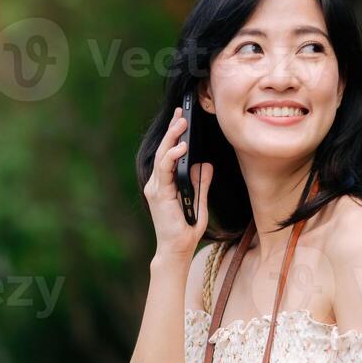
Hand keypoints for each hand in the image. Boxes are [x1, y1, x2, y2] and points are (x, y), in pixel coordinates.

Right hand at [143, 105, 213, 257]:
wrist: (178, 248)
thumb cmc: (186, 228)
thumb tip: (205, 164)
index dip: (174, 135)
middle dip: (172, 130)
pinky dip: (172, 156)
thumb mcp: (199, 200)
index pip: (167, 153)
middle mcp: (157, 183)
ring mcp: (156, 188)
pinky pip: (165, 170)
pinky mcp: (159, 194)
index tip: (182, 118)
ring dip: (172, 138)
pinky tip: (182, 147)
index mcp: (165, 183)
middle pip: (163, 150)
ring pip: (162, 156)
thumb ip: (201, 183)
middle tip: (181, 113)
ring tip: (181, 123)